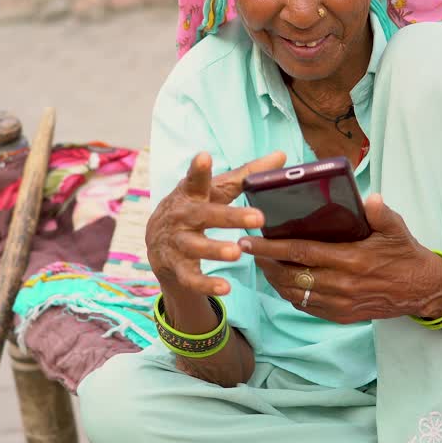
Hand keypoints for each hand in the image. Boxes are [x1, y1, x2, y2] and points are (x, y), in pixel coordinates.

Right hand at [146, 150, 286, 297]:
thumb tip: (282, 155)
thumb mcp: (216, 190)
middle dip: (229, 217)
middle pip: (204, 215)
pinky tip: (225, 287)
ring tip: (237, 252)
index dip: (199, 170)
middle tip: (259, 217)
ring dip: (215, 249)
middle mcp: (182, 216)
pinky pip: (191, 278)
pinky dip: (206, 284)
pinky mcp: (177, 267)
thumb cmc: (196, 207)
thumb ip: (247, 175)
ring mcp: (177, 242)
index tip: (204, 157)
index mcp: (191, 194)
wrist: (158, 240)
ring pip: (196, 247)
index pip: (195, 179)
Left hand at [238, 194, 441, 323]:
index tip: (248, 240)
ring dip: (274, 279)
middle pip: (290, 275)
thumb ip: (380, 213)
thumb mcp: (396, 228)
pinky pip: (306, 306)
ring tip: (262, 262)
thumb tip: (369, 198)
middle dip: (264, 262)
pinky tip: (283, 280)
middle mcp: (341, 285)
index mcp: (351, 260)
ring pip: (294, 293)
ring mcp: (340, 303)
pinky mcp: (341, 315)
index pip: (300, 252)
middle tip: (247, 248)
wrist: (422, 290)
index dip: (271, 247)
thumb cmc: (405, 254)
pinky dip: (290, 293)